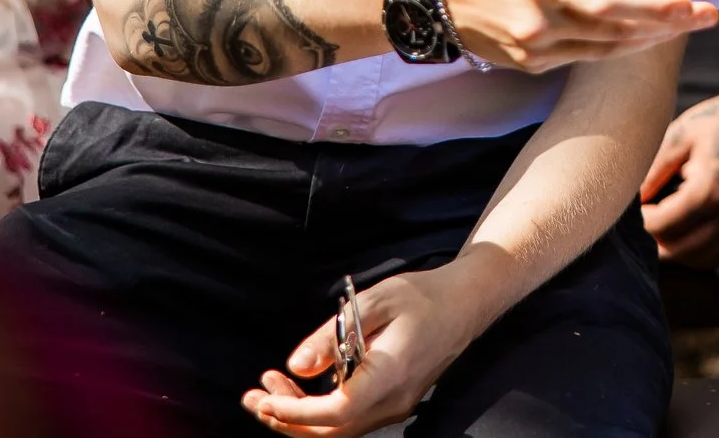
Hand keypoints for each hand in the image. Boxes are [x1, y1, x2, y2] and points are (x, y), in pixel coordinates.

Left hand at [244, 265, 482, 437]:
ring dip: (299, 415)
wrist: (466, 302)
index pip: (335, 412)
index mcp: (390, 376)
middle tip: (252, 395)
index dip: (294, 411)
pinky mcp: (393, 403)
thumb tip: (295, 366)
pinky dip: (318, 410)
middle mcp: (393, 402)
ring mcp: (395, 407)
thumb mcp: (374, 301)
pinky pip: (349, 419)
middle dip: (285, 419)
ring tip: (268, 385)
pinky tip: (300, 384)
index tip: (264, 396)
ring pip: (338, 430)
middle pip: (331, 432)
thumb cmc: (422, 295)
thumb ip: (332, 334)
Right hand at [438, 0, 717, 72]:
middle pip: (619, 34)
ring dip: (647, 39)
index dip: (656, 9)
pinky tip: (639, 35)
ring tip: (682, 24)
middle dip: (668, 25)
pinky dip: (615, 47)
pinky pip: (584, 58)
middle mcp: (543, 26)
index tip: (692, 6)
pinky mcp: (530, 66)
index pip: (613, 5)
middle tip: (706, 16)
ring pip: (606, 51)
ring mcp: (536, 52)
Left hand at [640, 86, 718, 267]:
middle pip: (679, 249)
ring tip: (661, 226)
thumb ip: (652, 173)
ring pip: (699, 259)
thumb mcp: (679, 136)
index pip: (663, 225)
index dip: (641, 220)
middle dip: (655, 238)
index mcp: (712, 188)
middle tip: (643, 218)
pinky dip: (696, 252)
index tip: (633, 206)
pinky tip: (683, 232)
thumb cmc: (717, 120)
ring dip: (675, 250)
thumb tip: (629, 203)